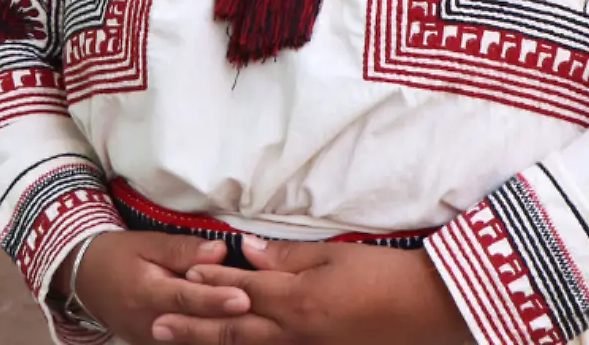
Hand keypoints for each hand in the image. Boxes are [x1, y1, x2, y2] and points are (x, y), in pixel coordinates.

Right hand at [66, 233, 250, 344]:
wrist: (86, 280)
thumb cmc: (119, 256)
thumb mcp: (146, 244)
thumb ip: (183, 250)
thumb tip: (219, 250)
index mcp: (146, 293)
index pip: (186, 298)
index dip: (215, 299)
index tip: (243, 297)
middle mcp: (150, 324)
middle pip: (195, 326)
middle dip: (226, 321)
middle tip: (258, 312)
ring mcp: (152, 341)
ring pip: (193, 341)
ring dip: (221, 331)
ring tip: (254, 321)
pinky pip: (187, 344)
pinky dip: (209, 337)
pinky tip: (236, 329)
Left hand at [151, 237, 468, 344]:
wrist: (432, 308)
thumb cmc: (388, 274)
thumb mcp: (337, 256)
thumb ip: (288, 258)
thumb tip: (246, 252)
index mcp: (299, 301)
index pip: (243, 290)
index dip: (211, 283)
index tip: (182, 276)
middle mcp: (297, 335)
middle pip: (235, 331)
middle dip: (194, 327)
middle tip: (156, 325)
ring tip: (178, 341)